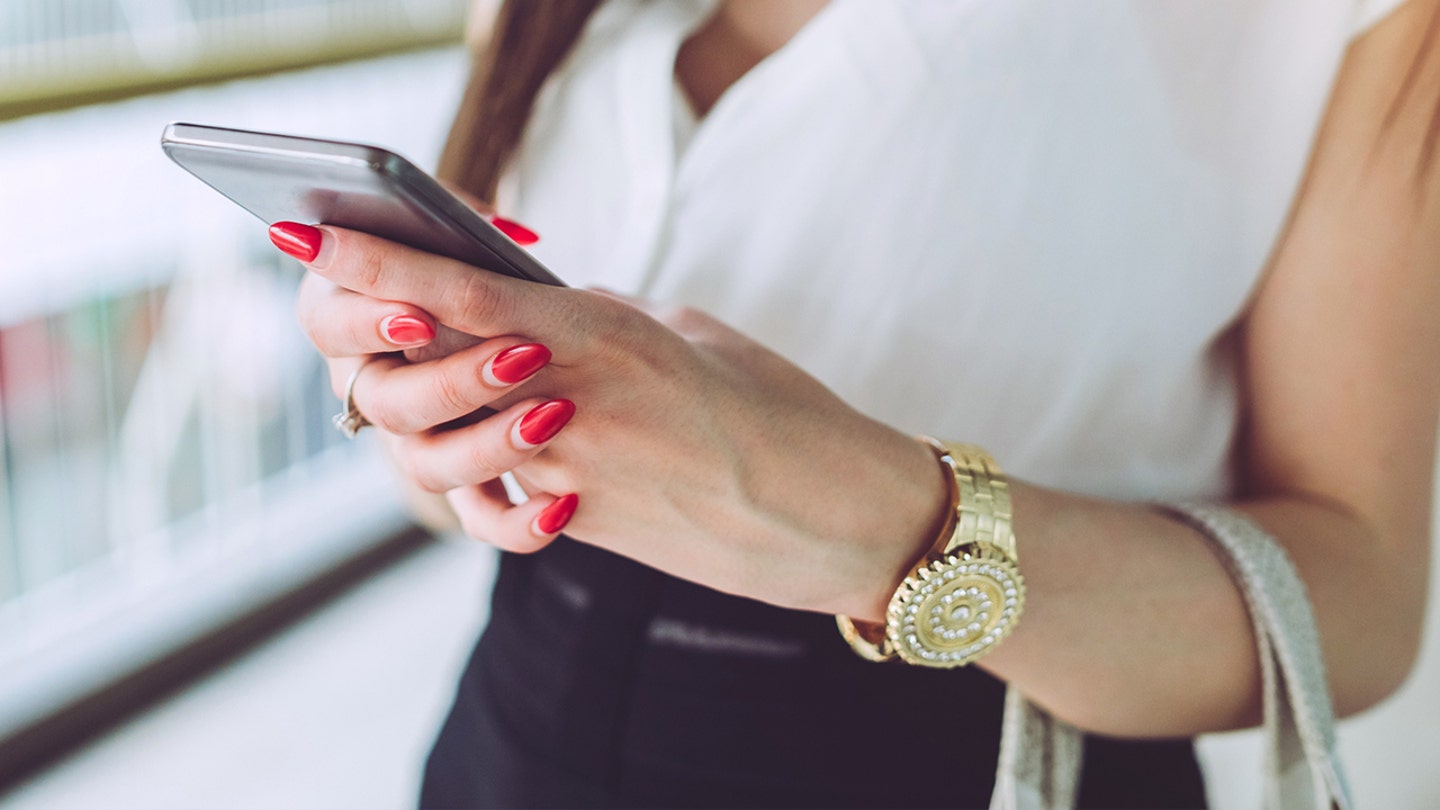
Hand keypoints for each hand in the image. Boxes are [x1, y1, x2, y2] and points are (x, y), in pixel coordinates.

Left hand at [289, 222, 947, 618]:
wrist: (827, 514)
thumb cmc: (775, 407)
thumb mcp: (689, 334)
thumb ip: (603, 321)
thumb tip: (546, 318)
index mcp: (602, 336)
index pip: (459, 294)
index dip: (376, 266)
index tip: (308, 242)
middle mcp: (568, 404)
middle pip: (430, 365)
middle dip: (382, 339)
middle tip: (363, 314)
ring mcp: (566, 471)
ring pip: (448, 436)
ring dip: (438, 409)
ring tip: (463, 390)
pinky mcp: (580, 523)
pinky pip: (499, 494)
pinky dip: (493, 474)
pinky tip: (527, 456)